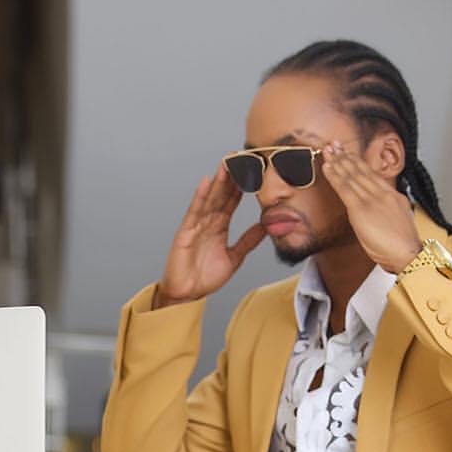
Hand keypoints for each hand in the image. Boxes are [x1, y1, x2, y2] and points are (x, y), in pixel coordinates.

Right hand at [153, 163, 265, 306]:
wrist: (187, 295)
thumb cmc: (205, 278)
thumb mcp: (234, 258)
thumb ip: (248, 241)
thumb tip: (266, 227)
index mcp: (220, 225)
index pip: (233, 200)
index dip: (244, 185)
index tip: (256, 169)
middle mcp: (208, 221)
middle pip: (222, 194)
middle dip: (232, 176)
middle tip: (243, 156)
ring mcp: (196, 225)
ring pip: (210, 198)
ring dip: (218, 180)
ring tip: (227, 163)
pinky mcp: (186, 233)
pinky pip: (194, 212)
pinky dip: (200, 197)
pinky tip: (207, 182)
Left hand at [319, 141, 421, 273]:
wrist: (407, 253)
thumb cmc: (402, 247)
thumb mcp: (397, 224)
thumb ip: (386, 214)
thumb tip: (376, 214)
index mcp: (392, 197)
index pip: (372, 176)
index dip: (358, 163)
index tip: (348, 153)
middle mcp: (382, 193)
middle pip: (361, 171)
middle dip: (345, 156)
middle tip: (334, 144)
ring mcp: (372, 199)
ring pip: (352, 176)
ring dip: (338, 162)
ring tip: (327, 150)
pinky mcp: (361, 209)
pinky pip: (345, 188)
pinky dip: (335, 176)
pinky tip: (327, 167)